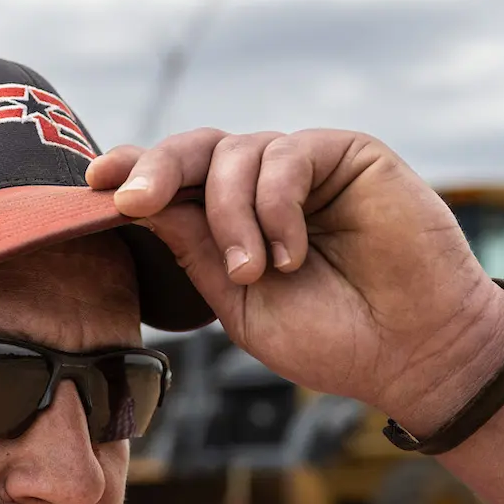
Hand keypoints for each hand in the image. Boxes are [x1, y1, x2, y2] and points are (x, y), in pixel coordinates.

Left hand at [86, 129, 503, 432]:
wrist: (413, 353)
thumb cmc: (331, 337)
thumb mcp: (241, 304)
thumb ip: (194, 250)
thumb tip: (135, 200)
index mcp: (231, 221)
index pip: (174, 182)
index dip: (132, 173)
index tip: (90, 184)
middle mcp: (264, 186)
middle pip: (194, 150)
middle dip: (154, 169)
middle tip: (130, 201)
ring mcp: (305, 166)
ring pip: (236, 153)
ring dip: (231, 217)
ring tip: (257, 273)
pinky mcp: (347, 153)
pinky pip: (285, 156)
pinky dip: (275, 206)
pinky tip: (292, 254)